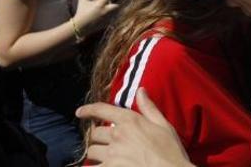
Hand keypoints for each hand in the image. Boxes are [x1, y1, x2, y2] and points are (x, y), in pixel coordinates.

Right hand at [73, 0, 118, 35]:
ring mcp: (106, 18)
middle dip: (118, 2)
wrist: (80, 26)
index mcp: (99, 4)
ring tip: (115, 6)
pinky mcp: (106, 23)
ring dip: (116, 9)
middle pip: (117, 5)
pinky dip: (114, 15)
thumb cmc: (81, 13)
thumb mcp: (82, 2)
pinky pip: (114, 18)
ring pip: (116, 12)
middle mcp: (104, 11)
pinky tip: (112, 13)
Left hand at [77, 89, 191, 166]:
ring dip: (96, 155)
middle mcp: (117, 135)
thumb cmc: (171, 152)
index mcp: (130, 121)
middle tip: (104, 144)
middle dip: (98, 138)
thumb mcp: (164, 126)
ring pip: (91, 152)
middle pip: (95, 134)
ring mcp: (112, 155)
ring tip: (105, 158)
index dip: (88, 110)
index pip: (101, 109)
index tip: (80, 112)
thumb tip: (140, 90)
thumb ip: (149, 108)